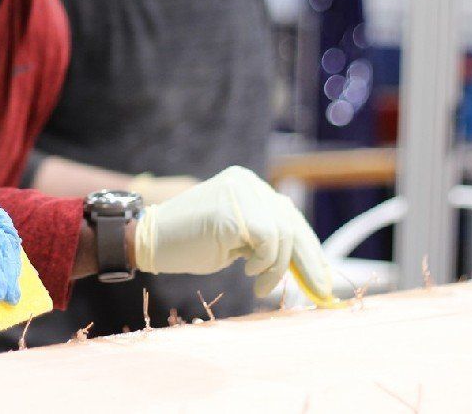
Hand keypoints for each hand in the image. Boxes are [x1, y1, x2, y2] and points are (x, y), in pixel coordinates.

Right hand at [133, 166, 331, 299]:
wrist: (150, 240)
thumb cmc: (189, 244)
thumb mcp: (236, 238)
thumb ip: (264, 237)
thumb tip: (305, 261)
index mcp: (248, 184)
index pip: (288, 215)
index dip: (309, 247)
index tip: (321, 277)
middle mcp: (247, 182)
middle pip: (291, 222)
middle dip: (308, 261)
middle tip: (318, 290)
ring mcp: (240, 191)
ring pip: (282, 234)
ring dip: (276, 267)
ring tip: (259, 283)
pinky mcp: (233, 209)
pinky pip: (268, 240)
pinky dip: (264, 263)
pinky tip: (247, 272)